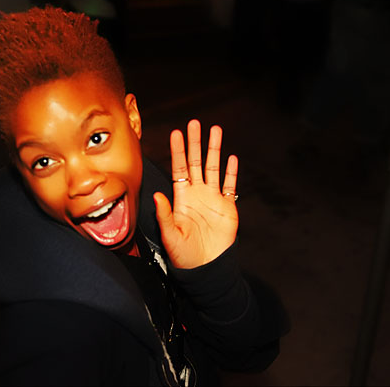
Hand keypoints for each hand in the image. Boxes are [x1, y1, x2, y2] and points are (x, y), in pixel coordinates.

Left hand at [154, 119, 238, 268]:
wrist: (206, 266)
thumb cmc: (183, 254)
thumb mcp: (170, 234)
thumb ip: (164, 215)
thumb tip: (158, 195)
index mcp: (181, 197)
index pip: (179, 168)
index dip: (178, 151)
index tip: (176, 134)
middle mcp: (196, 193)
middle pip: (196, 161)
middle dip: (195, 142)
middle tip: (194, 123)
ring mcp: (213, 198)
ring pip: (214, 168)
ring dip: (214, 149)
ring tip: (215, 131)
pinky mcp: (228, 206)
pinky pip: (230, 185)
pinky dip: (231, 172)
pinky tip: (232, 158)